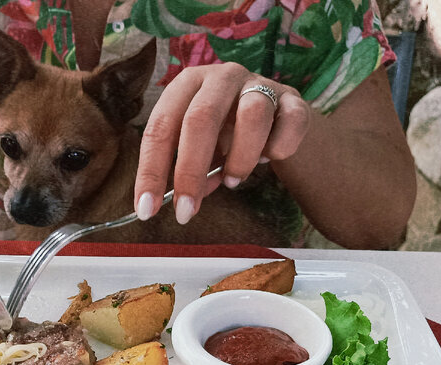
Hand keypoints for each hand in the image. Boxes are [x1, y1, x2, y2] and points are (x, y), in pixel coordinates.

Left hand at [134, 63, 310, 223]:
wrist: (278, 119)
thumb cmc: (227, 134)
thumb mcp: (201, 150)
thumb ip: (189, 171)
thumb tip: (183, 202)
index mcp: (187, 84)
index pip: (160, 126)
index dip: (151, 170)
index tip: (146, 210)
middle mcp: (221, 77)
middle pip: (201, 118)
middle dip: (190, 171)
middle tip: (186, 210)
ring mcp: (259, 83)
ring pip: (252, 115)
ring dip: (240, 158)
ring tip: (233, 180)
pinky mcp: (293, 98)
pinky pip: (290, 122)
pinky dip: (279, 148)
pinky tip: (270, 158)